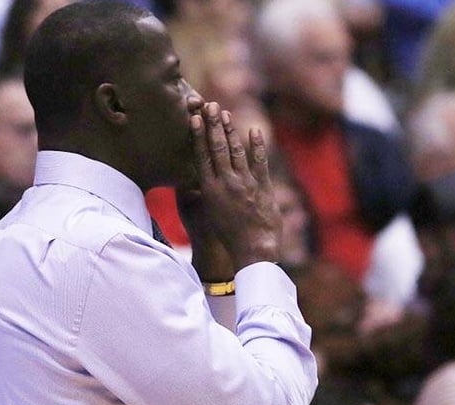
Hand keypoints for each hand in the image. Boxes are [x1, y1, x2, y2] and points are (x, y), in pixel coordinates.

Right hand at [187, 102, 280, 271]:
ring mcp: (245, 184)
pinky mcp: (263, 187)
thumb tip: (191, 182)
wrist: (253, 249)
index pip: (202, 157)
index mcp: (210, 190)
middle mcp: (226, 183)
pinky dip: (257, 146)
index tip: (195, 119)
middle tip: (210, 105)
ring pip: (236, 151)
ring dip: (230, 130)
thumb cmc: (228, 235)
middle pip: (217, 148)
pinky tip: (253, 130)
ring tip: (226, 113)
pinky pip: (259, 162)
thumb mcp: (210, 213)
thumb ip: (202, 194)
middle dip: (213, 125)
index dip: (198, 136)